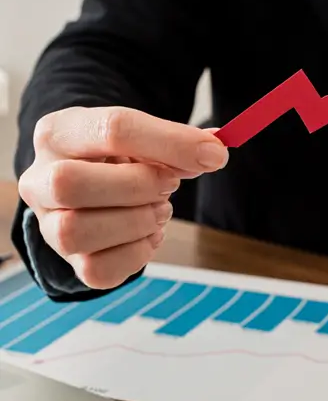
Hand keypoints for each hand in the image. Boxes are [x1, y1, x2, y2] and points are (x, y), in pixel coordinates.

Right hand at [18, 106, 227, 289]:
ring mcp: (48, 225)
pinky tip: (149, 234)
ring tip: (159, 209)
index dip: (171, 143)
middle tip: (169, 184)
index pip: (112, 129)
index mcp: (59, 132)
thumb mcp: (145, 137)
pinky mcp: (69, 262)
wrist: (96, 183)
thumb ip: (178, 141)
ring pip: (75, 232)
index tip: (213, 155)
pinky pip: (97, 270)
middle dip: (137, 186)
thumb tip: (214, 153)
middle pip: (70, 183)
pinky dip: (137, 253)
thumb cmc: (121, 157)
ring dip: (136, 222)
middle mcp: (40, 179)